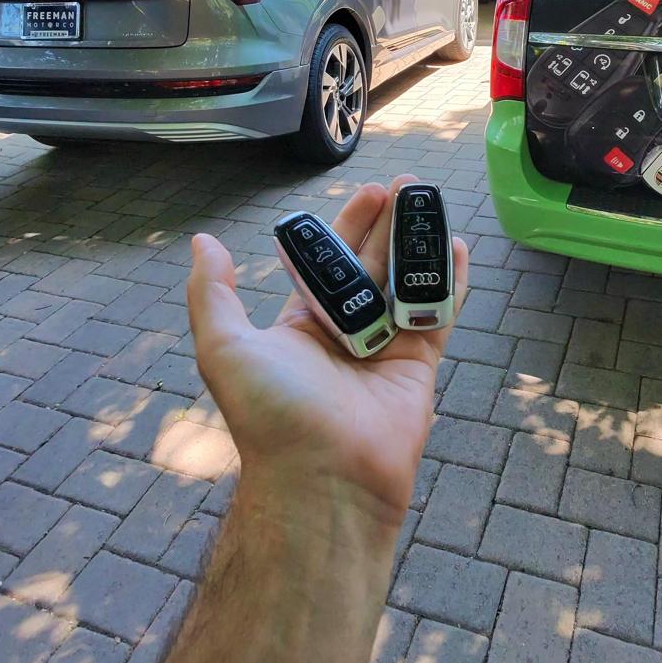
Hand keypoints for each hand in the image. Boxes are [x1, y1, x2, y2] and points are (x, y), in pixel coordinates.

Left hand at [187, 174, 467, 527]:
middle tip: (407, 184)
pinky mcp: (419, 364)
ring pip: (407, 280)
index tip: (370, 191)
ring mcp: (385, 346)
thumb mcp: (225, 347)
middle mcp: (345, 330)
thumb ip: (214, 293)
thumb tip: (204, 242)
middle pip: (373, 263)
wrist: (324, 478)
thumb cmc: (271, 412)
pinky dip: (449, 279)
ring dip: (420, 240)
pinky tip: (457, 245)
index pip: (329, 260)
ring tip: (432, 200)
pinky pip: (438, 313)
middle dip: (390, 223)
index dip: (349, 224)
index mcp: (302, 324)